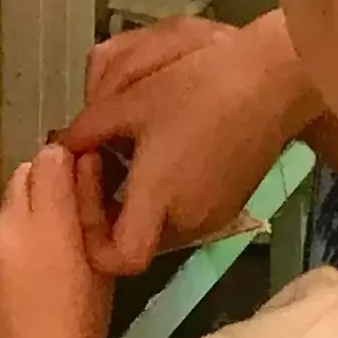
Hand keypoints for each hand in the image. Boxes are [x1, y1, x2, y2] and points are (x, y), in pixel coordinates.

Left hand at [0, 142, 108, 337]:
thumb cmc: (79, 328)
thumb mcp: (98, 265)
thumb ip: (91, 206)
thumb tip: (88, 160)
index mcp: (46, 222)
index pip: (51, 157)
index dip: (66, 164)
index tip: (78, 183)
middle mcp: (5, 224)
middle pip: (23, 175)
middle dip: (42, 187)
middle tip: (61, 223)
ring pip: (3, 208)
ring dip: (20, 219)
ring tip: (38, 260)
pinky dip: (1, 247)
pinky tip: (15, 282)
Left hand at [60, 12, 319, 274]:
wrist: (273, 78)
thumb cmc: (200, 85)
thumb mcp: (133, 98)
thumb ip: (89, 127)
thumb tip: (65, 145)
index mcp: (160, 201)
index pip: (119, 258)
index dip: (92, 234)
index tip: (86, 182)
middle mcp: (187, 221)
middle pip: (135, 236)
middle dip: (110, 201)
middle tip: (98, 154)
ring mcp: (213, 216)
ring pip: (159, 220)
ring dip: (138, 192)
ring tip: (130, 143)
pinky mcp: (230, 202)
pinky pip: (184, 208)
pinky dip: (165, 188)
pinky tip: (164, 144)